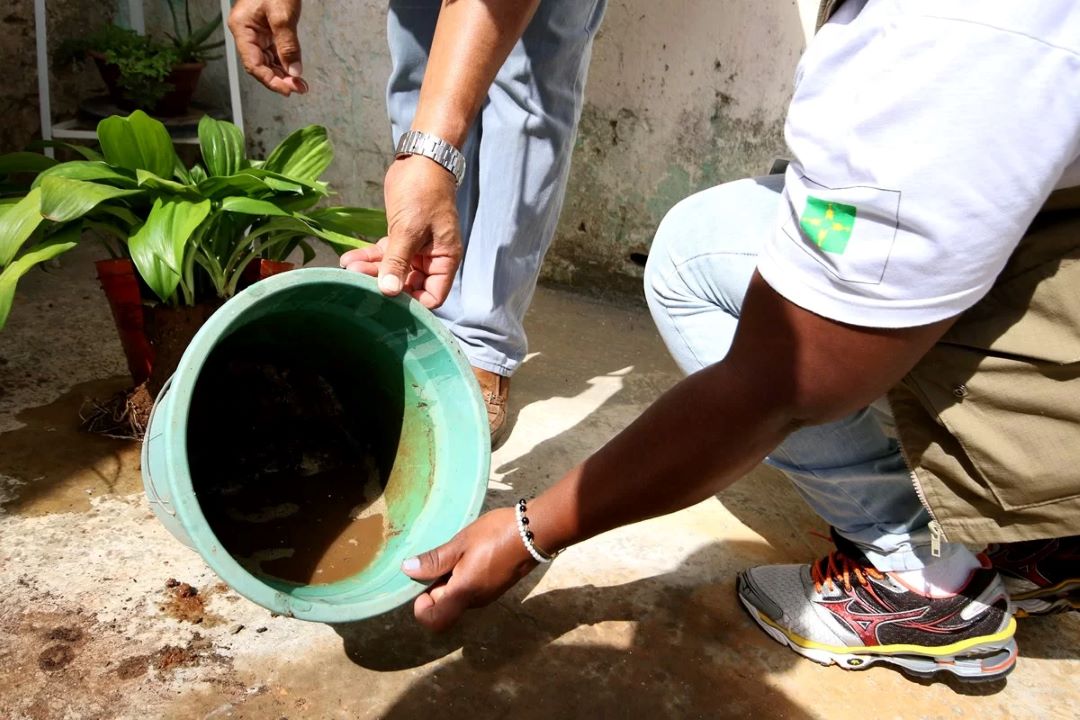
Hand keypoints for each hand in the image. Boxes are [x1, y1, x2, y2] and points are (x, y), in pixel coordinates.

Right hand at [228, 0, 307, 95]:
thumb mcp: (283, 15)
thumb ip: (288, 45)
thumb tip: (294, 72)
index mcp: (242, 28)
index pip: (253, 64)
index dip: (270, 81)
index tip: (288, 91)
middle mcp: (246, 32)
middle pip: (260, 65)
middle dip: (279, 80)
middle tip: (299, 89)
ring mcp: (256, 32)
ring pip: (267, 61)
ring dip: (283, 74)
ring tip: (300, 84)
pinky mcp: (267, 30)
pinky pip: (273, 52)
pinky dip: (284, 63)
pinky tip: (295, 72)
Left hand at [340, 156, 461, 308]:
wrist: (421, 159)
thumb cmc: (424, 192)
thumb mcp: (409, 230)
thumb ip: (398, 262)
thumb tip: (388, 292)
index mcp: (444, 260)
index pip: (432, 296)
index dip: (412, 303)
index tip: (388, 299)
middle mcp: (431, 260)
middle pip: (409, 286)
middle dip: (384, 284)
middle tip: (357, 280)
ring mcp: (415, 250)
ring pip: (392, 270)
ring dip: (371, 270)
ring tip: (348, 267)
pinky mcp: (400, 238)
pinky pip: (384, 255)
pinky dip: (368, 257)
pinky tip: (348, 258)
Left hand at [401, 508, 537, 631]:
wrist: (536, 531)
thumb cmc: (496, 536)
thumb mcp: (462, 543)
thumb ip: (435, 560)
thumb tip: (407, 570)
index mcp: (464, 593)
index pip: (434, 621)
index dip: (421, 607)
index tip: (421, 583)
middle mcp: (475, 601)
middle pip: (444, 605)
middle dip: (435, 585)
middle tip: (438, 556)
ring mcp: (487, 595)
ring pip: (458, 595)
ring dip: (449, 578)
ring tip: (454, 550)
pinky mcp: (496, 586)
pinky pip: (471, 588)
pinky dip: (463, 575)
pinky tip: (469, 551)